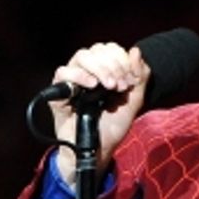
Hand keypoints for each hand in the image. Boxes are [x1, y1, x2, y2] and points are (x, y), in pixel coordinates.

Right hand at [50, 42, 150, 181]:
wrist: (98, 149)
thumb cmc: (113, 127)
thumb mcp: (134, 102)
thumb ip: (140, 77)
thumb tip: (135, 51)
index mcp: (105, 71)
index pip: (111, 49)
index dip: (122, 60)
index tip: (129, 81)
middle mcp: (88, 72)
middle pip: (98, 50)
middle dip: (113, 65)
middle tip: (120, 86)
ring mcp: (73, 80)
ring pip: (82, 56)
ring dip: (99, 68)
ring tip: (108, 86)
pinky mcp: (58, 92)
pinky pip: (63, 72)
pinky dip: (78, 75)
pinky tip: (91, 86)